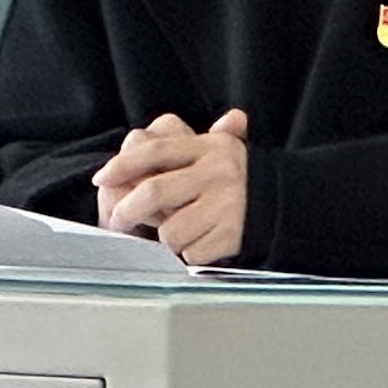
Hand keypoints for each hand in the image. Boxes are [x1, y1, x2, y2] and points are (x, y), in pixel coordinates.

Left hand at [91, 108, 251, 264]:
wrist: (286, 203)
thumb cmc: (237, 179)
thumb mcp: (217, 151)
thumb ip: (181, 143)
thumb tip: (137, 135)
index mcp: (209, 148)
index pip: (154, 152)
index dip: (123, 165)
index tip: (102, 178)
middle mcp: (217, 174)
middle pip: (154, 192)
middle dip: (127, 209)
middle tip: (117, 219)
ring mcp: (226, 205)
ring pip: (171, 230)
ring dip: (166, 237)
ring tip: (178, 231)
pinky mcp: (233, 235)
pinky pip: (192, 252)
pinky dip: (190, 253)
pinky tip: (201, 243)